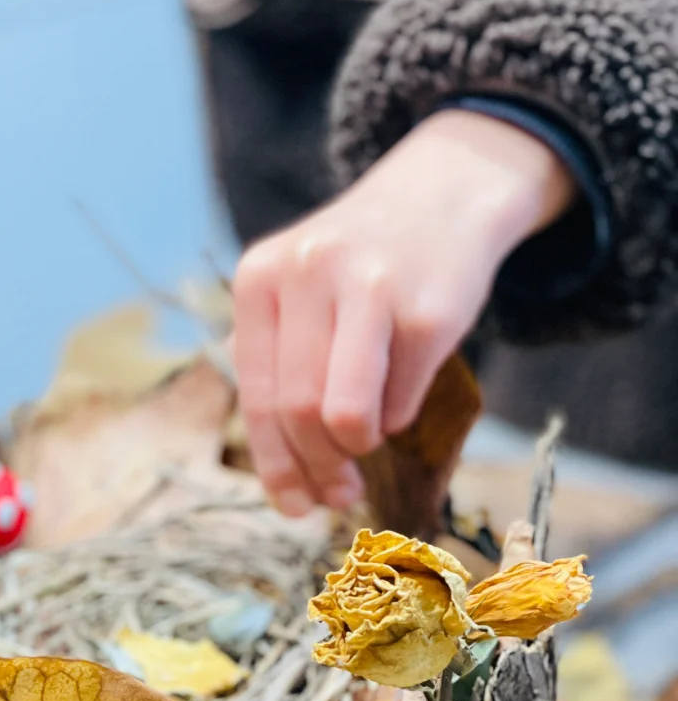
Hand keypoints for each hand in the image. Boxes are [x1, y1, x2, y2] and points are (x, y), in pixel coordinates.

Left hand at [232, 109, 576, 514]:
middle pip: (299, 413)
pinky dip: (398, 416)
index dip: (275, 466)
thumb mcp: (296, 291)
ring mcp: (369, 290)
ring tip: (366, 442)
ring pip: (344, 416)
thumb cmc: (360, 265)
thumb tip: (279, 473)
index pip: (256, 396)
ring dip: (356, 448)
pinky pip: (400, 404)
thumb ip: (275, 364)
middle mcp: (307, 275)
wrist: (443, 193)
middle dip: (319, 467)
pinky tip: (400, 391)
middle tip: (339, 492)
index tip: (293, 507)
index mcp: (260, 278)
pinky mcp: (428, 313)